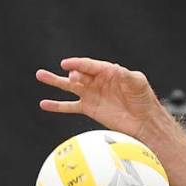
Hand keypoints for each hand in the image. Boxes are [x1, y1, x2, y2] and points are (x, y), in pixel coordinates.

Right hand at [36, 57, 164, 140]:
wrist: (145, 121)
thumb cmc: (144, 99)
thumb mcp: (138, 82)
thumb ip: (126, 75)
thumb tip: (115, 70)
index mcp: (108, 71)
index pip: (89, 65)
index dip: (78, 64)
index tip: (67, 65)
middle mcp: (97, 81)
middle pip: (79, 74)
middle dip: (73, 75)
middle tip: (70, 77)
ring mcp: (92, 94)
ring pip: (69, 86)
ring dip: (55, 81)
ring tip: (40, 75)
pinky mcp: (89, 109)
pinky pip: (70, 106)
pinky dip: (57, 106)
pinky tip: (44, 104)